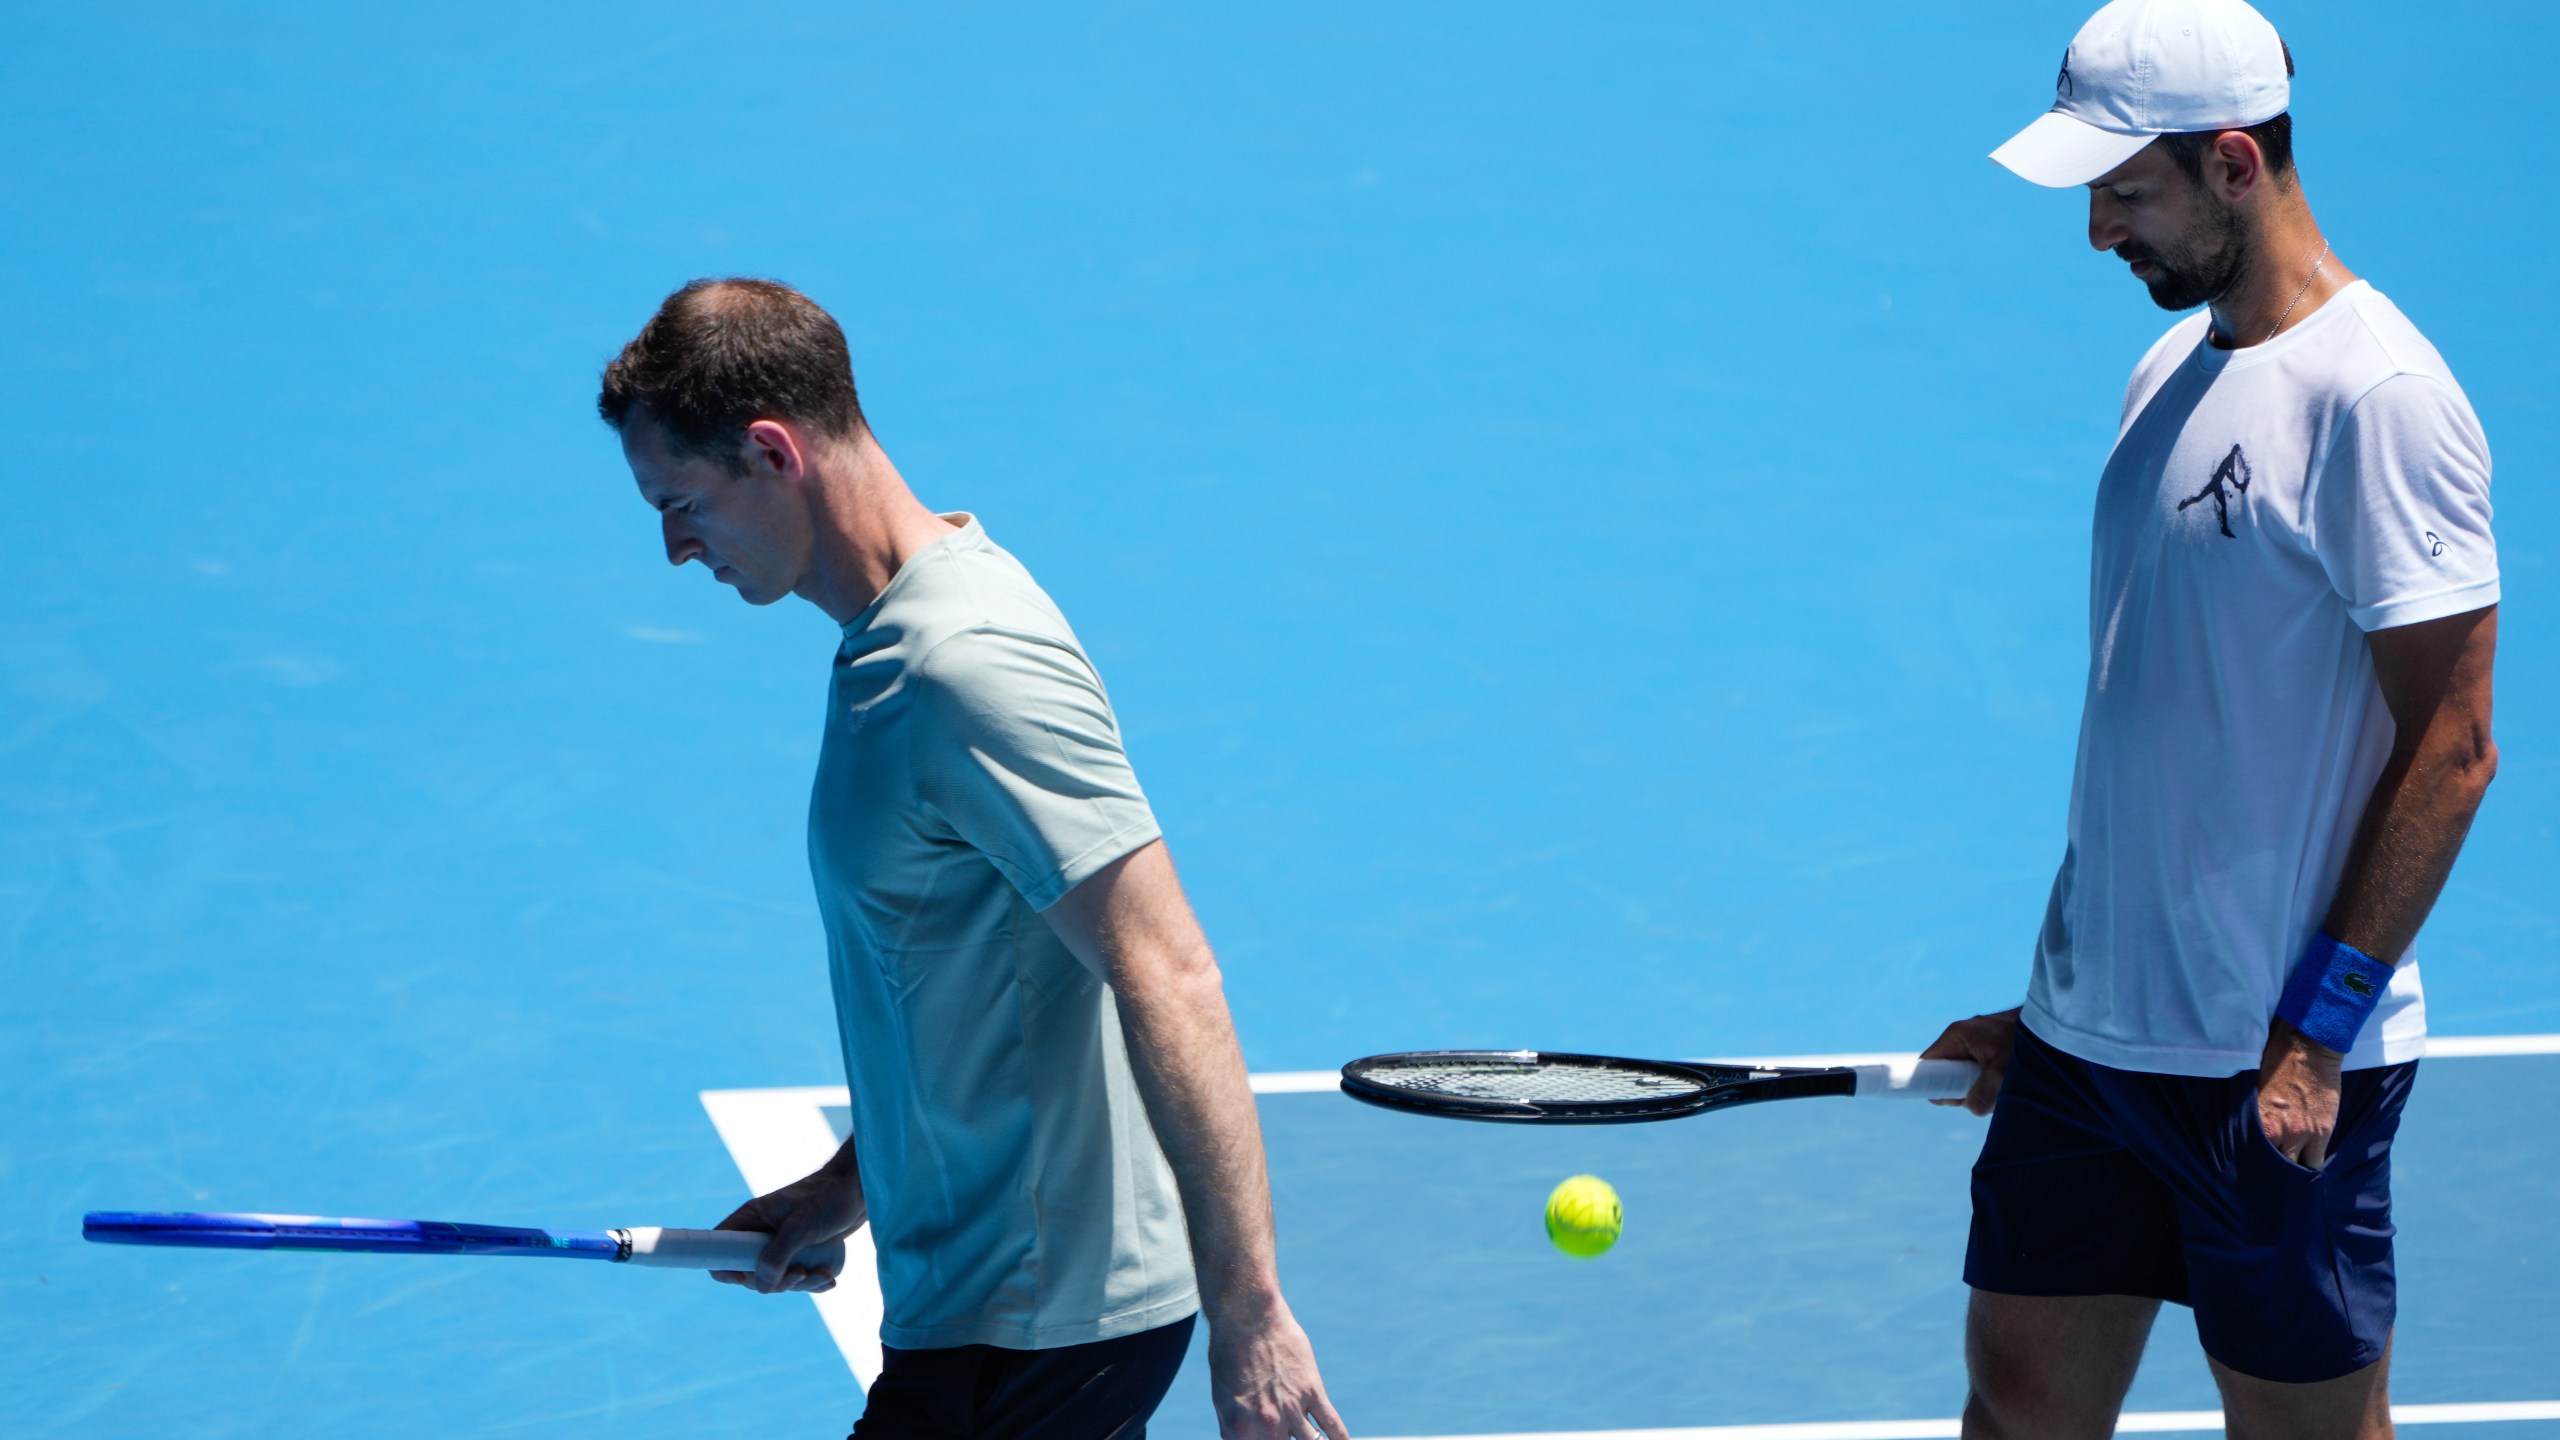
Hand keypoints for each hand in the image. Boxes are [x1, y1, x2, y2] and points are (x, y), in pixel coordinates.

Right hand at [710, 1163, 864, 1294]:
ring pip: (777, 1278)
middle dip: (776, 1281)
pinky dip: (813, 1282)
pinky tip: (829, 1278)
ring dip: (800, 1284)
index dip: (725, 1268)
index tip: (746, 1279)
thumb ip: (779, 1253)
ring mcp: (781, 1244)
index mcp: (752, 1218)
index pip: (720, 1247)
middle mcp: (762, 1233)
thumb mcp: (803, 1225)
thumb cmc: (830, 1197)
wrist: (860, 1189)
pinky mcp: (801, 1252)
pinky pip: (798, 1278)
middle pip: (751, 1272)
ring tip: (823, 1274)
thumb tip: (761, 1286)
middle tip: (800, 1274)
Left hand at [1208, 1295, 1346, 1439]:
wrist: (1246, 1317)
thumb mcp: (1222, 1397)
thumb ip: (1233, 1428)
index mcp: (1239, 1430)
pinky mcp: (1312, 1390)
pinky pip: (1332, 1424)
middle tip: (1291, 1436)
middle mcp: (1267, 1425)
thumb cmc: (1229, 1354)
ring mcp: (1291, 1408)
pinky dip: (1340, 1439)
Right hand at [1920, 1007, 2020, 1115]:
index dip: (1934, 1085)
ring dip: (1980, 1086)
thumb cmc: (2028, 1042)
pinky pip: (1979, 1068)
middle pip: (1947, 1071)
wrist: (2054, 1022)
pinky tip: (2008, 1082)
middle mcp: (1963, 1036)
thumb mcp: (2004, 1072)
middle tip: (1985, 1096)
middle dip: (1963, 1089)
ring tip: (2003, 1087)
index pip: (1929, 1063)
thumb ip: (1984, 1092)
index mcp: (1957, 1035)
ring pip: (1965, 1072)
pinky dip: (1990, 1080)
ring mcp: (1977, 1040)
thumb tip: (1971, 1107)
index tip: (1951, 1100)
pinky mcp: (1990, 1045)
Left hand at [2256, 1017, 2343, 1167]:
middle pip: (2272, 1166)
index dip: (2252, 1165)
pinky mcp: (2322, 1131)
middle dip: (2271, 1171)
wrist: (2307, 1047)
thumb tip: (2244, 1133)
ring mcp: (2301, 1134)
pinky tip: (2306, 1164)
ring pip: (2295, 1168)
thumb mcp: (2254, 1091)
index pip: (2250, 1157)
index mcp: (2255, 1121)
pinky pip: (2316, 1161)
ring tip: (2288, 1172)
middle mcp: (2276, 1132)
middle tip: (2269, 1175)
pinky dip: (2311, 1164)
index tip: (2251, 1171)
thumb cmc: (2275, 1063)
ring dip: (2292, 1169)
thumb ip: (2253, 1116)